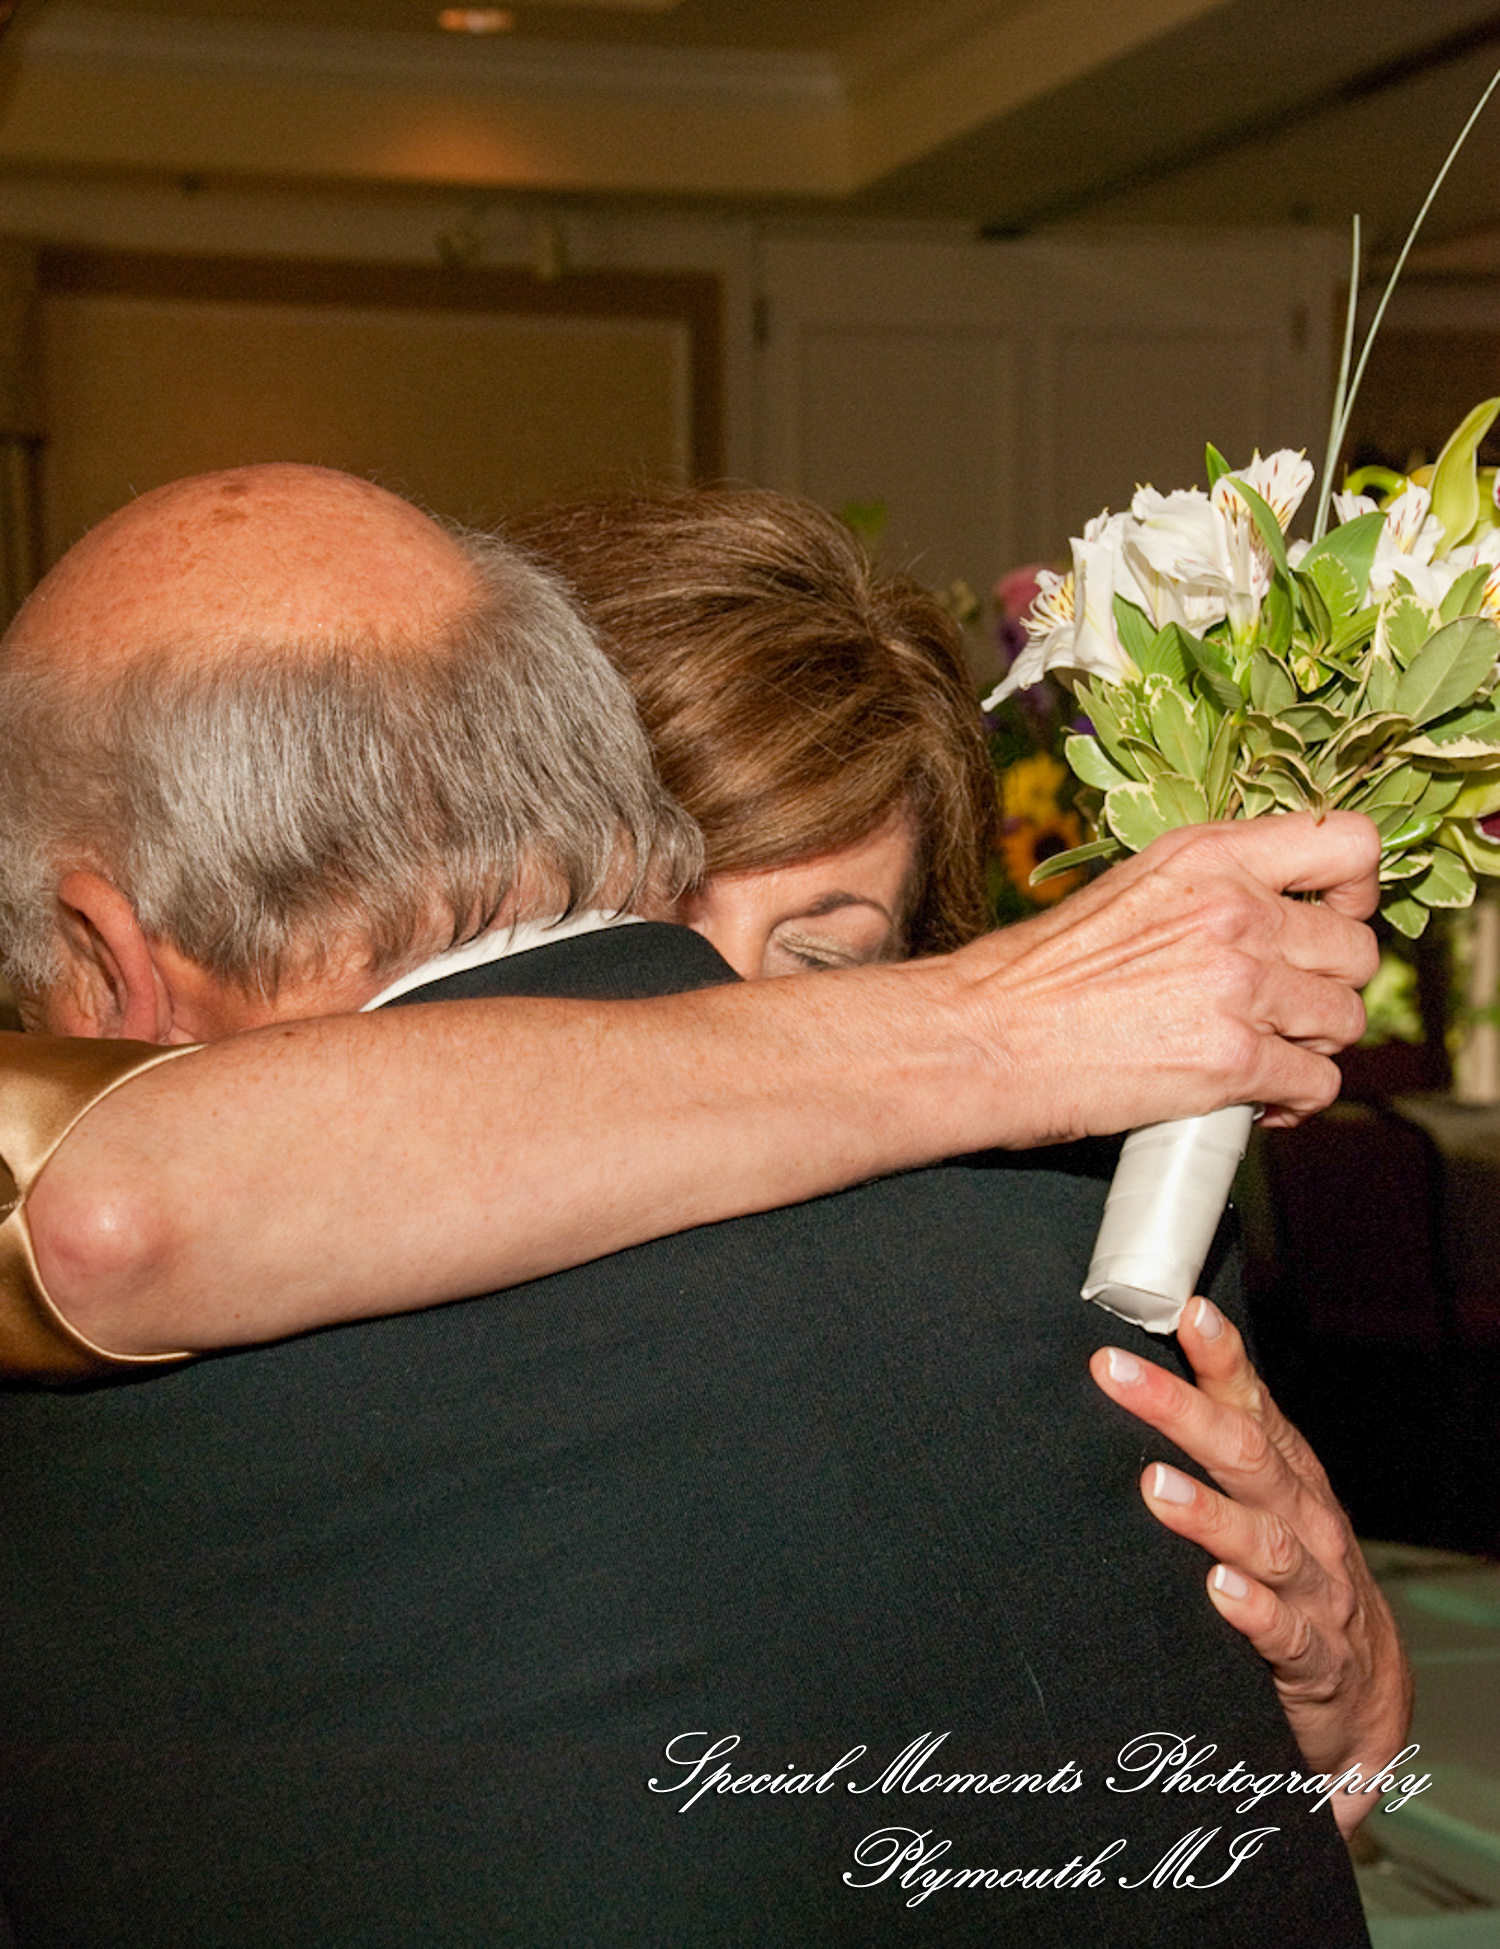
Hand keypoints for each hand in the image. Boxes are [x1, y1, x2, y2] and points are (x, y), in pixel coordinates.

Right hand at [948, 810, 1380, 1144]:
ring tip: (1261, 1058)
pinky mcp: (1234, 1059)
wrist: (982, 1038)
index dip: (1359, 891)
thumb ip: (1208, 893)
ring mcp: (1238, 984)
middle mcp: (1234, 910)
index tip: (1336, 919)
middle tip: (1282, 1010)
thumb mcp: (1129, 893)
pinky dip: (1292, 1102)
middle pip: (1355, 950)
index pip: (1348, 844)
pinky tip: (1252, 1101)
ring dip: (1309, 1047)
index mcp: (1208, 857)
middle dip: (1326, 988)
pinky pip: (1316, 1084)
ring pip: (1344, 1021)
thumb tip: (1273, 921)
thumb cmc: (1035, 976)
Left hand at [1090, 1297, 1411, 1835]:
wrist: (1363, 1689)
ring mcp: (1315, 1588)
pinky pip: (1286, 1632)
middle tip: (1115, 1375)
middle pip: (1245, 1456)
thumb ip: (1212, 1442)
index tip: (1184, 1313)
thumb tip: (1130, 1375)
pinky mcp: (1316, 1658)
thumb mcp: (1261, 1499)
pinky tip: (1219, 1590)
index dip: (1220, 1357)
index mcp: (1286, 1473)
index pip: (1252, 1403)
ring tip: (1155, 1485)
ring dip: (1208, 1513)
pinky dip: (1254, 1610)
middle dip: (1179, 1410)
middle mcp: (1304, 1519)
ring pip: (1265, 1542)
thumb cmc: (1293, 1572)